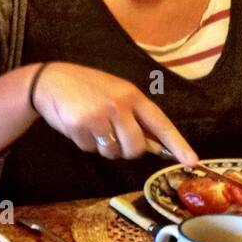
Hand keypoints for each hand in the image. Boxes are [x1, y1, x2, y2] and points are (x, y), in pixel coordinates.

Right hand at [31, 63, 198, 164]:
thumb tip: (156, 146)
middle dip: (126, 151)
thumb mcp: (116, 94)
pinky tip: (78, 126)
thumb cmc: (86, 88)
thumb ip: (135, 117)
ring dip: (103, 147)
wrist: (50, 81)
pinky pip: (90, 149)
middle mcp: (119, 105)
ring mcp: (99, 115)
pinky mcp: (80, 125)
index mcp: (132, 95)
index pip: (161, 124)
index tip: (192, 161)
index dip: (177, 144)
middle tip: (113, 138)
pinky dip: (85, 143)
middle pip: (136, 148)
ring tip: (92, 126)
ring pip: (112, 152)